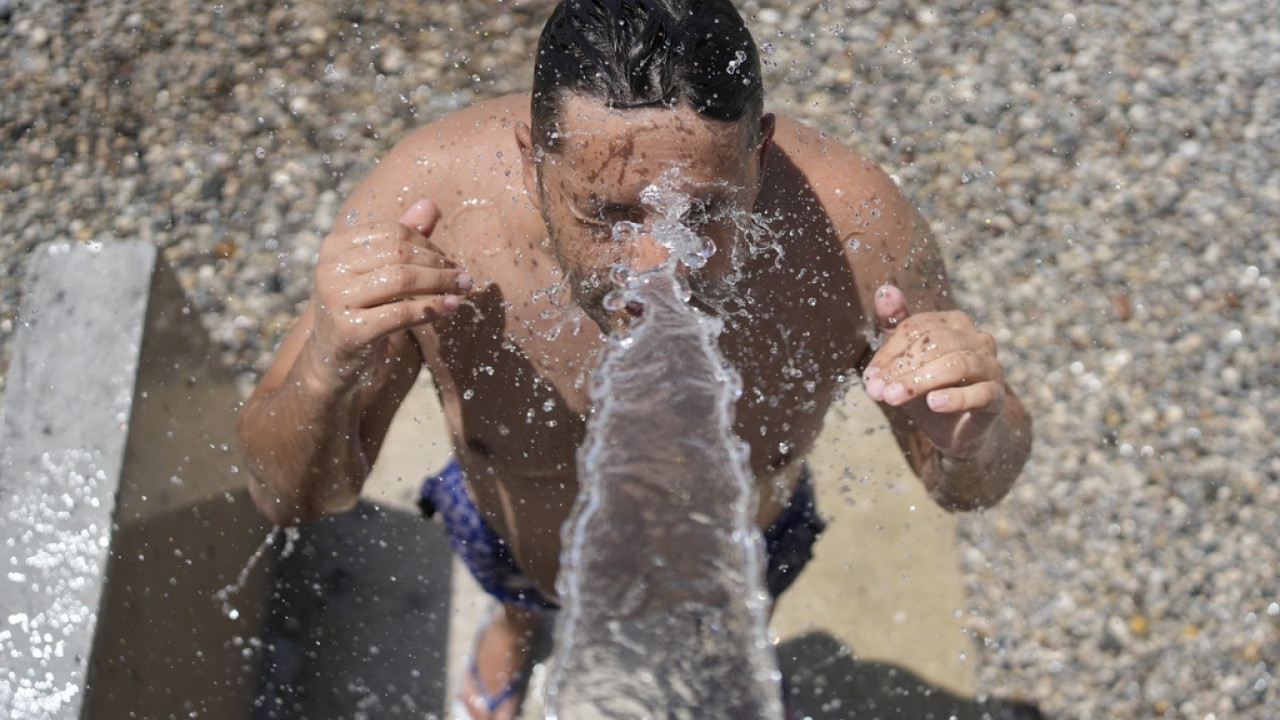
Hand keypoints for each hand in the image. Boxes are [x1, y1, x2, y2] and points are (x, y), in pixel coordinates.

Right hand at [307, 199, 471, 382]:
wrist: (332, 360)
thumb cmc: (361, 308)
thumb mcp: (377, 271)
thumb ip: (402, 238)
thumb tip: (430, 205)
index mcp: (334, 246)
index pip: (392, 231)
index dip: (427, 244)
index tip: (450, 260)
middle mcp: (329, 268)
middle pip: (399, 253)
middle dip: (439, 264)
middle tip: (464, 276)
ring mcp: (336, 299)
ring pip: (402, 279)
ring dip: (440, 284)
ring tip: (462, 290)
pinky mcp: (349, 330)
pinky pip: (401, 313)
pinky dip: (432, 308)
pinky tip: (449, 308)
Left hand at [862, 285, 1004, 458]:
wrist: (956, 429)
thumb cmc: (929, 388)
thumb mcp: (906, 358)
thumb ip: (895, 325)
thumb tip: (885, 290)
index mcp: (954, 323)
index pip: (917, 329)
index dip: (889, 352)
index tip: (869, 377)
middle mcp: (977, 338)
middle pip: (935, 343)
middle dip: (901, 368)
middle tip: (876, 391)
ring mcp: (991, 366)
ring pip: (955, 364)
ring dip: (919, 382)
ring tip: (893, 398)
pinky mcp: (998, 396)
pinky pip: (979, 393)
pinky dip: (955, 398)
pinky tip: (933, 404)